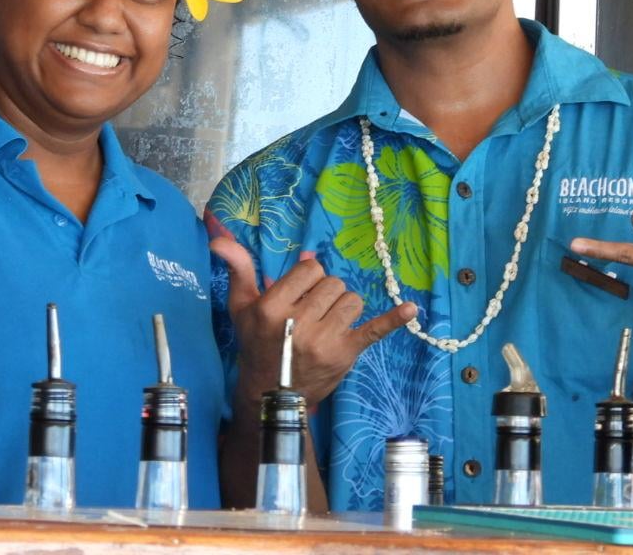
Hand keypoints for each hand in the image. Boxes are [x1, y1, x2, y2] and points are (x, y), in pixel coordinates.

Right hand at [211, 233, 415, 409]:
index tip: (299, 296)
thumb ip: (238, 268)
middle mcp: (300, 322)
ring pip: (352, 300)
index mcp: (273, 306)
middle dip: (325, 294)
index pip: (311, 268)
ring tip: (327, 324)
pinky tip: (411, 310)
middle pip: (333, 283)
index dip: (308, 278)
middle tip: (311, 315)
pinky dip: (394, 319)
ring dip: (344, 308)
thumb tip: (222, 236)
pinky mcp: (346, 354)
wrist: (271, 395)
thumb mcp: (241, 306)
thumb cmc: (256, 344)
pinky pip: (374, 330)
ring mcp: (325, 339)